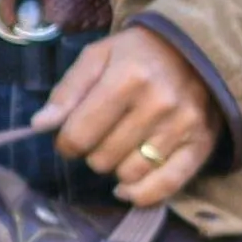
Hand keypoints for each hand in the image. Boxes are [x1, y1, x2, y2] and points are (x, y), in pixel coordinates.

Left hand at [30, 27, 223, 204]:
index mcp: (128, 77)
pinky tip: (126, 188)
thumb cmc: (137, 53)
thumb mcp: (97, 57)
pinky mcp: (201, 145)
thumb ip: (67, 91)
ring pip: (129, 174)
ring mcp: (183, 127)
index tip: (68, 136)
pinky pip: (166, 185)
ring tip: (119, 147)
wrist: (195, 47)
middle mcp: (159, 104)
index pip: (80, 133)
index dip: (66, 142)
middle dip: (92, 152)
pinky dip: (141, 194)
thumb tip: (40, 125)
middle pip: (102, 158)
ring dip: (115, 168)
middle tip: (99, 137)